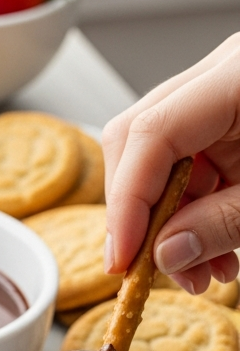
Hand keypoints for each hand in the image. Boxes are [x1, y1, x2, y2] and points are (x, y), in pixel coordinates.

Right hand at [102, 32, 239, 294]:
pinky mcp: (228, 115)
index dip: (126, 205)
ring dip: (167, 223)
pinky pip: (189, 163)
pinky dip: (193, 211)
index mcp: (237, 75)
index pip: (149, 135)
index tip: (123, 262)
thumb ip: (223, 224)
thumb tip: (164, 257)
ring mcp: (220, 93)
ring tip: (199, 275)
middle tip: (147, 270)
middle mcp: (220, 75)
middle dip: (137, 215)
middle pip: (137, 140)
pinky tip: (212, 252)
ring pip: (158, 158)